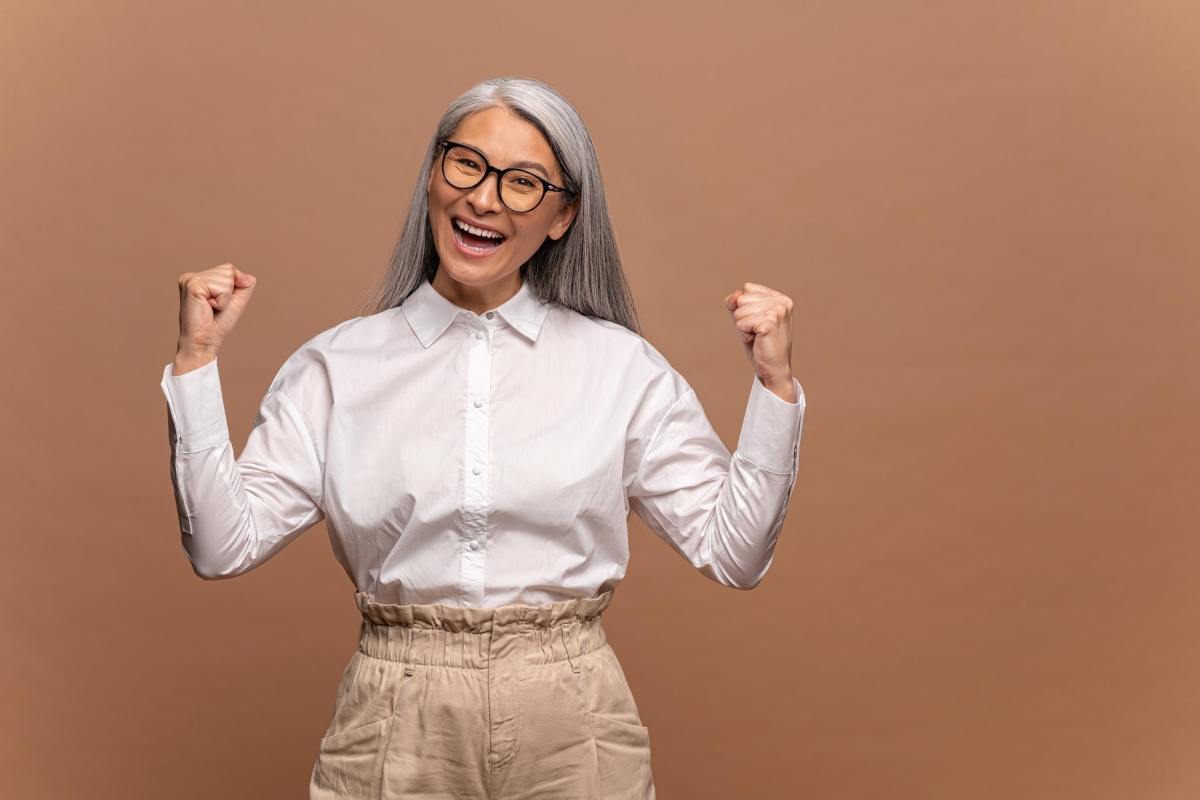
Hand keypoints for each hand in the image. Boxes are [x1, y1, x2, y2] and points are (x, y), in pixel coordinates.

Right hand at [173, 263, 255, 374]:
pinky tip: (208, 308)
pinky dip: (221, 301)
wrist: (204, 342)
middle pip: (229, 270)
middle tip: (214, 307)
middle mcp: (192, 276)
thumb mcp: (236, 301)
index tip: (219, 304)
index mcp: (199, 277)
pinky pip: (222, 288)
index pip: (229, 268)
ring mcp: (189, 279)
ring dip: (225, 298)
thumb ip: (244, 284)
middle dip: (229, 292)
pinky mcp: (192, 286)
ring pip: (227, 278)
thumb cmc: (217, 324)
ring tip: (211, 308)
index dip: (233, 288)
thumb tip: (244, 275)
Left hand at [724, 282, 794, 402]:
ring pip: (739, 311)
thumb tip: (735, 294)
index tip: (759, 324)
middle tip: (758, 333)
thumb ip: (736, 304)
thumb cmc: (761, 346)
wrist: (774, 370)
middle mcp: (782, 302)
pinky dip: (744, 335)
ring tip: (758, 337)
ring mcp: (778, 311)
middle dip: (743, 318)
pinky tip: (758, 341)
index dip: (745, 308)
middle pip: (742, 299)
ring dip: (743, 328)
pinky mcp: (770, 322)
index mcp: (780, 298)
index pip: (747, 289)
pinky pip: (740, 323)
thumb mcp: (746, 320)